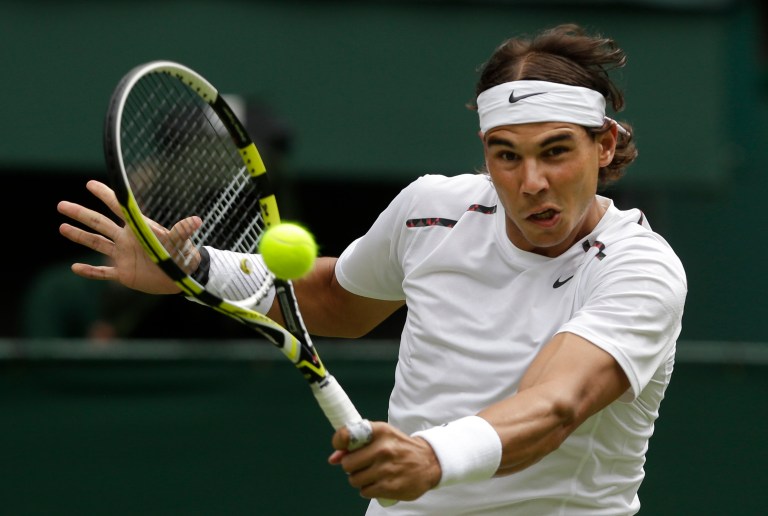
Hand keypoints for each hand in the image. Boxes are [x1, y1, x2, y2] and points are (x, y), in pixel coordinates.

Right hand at [57, 180, 199, 294]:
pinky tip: (75, 268)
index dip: (105, 195)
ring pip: (96, 243)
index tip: (90, 184)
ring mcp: (123, 256)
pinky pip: (102, 273)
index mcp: (138, 228)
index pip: (118, 208)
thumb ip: (182, 231)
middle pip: (99, 223)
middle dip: (81, 214)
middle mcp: (126, 239)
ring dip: (79, 236)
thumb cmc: (183, 254)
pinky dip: (89, 272)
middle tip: (61, 205)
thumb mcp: (180, 242)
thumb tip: (196, 220)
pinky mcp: (123, 274)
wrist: (182, 276)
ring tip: (62, 227)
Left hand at [328, 421, 440, 501]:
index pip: (346, 435)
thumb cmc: (400, 447)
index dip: (339, 443)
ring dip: (360, 479)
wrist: (429, 461)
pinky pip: (365, 492)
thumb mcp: (382, 436)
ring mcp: (387, 469)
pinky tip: (379, 482)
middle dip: (352, 467)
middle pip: (347, 464)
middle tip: (363, 464)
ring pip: (354, 480)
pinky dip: (369, 489)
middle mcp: (383, 449)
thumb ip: (356, 443)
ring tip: (373, 474)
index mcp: (380, 432)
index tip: (342, 449)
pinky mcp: (390, 487)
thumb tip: (333, 459)